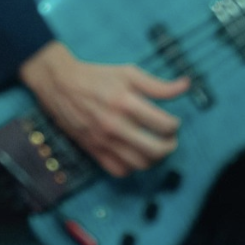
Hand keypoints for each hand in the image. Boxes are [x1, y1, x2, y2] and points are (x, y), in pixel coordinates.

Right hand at [19, 40, 188, 177]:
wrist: (59, 84)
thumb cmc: (96, 76)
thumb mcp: (128, 73)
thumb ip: (158, 85)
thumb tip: (185, 86)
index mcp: (125, 102)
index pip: (164, 124)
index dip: (175, 125)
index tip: (172, 122)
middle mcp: (114, 125)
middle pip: (156, 150)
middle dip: (170, 146)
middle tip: (169, 138)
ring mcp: (103, 141)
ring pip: (140, 164)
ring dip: (154, 159)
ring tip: (155, 147)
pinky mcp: (93, 150)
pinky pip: (120, 170)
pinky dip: (132, 167)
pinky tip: (134, 154)